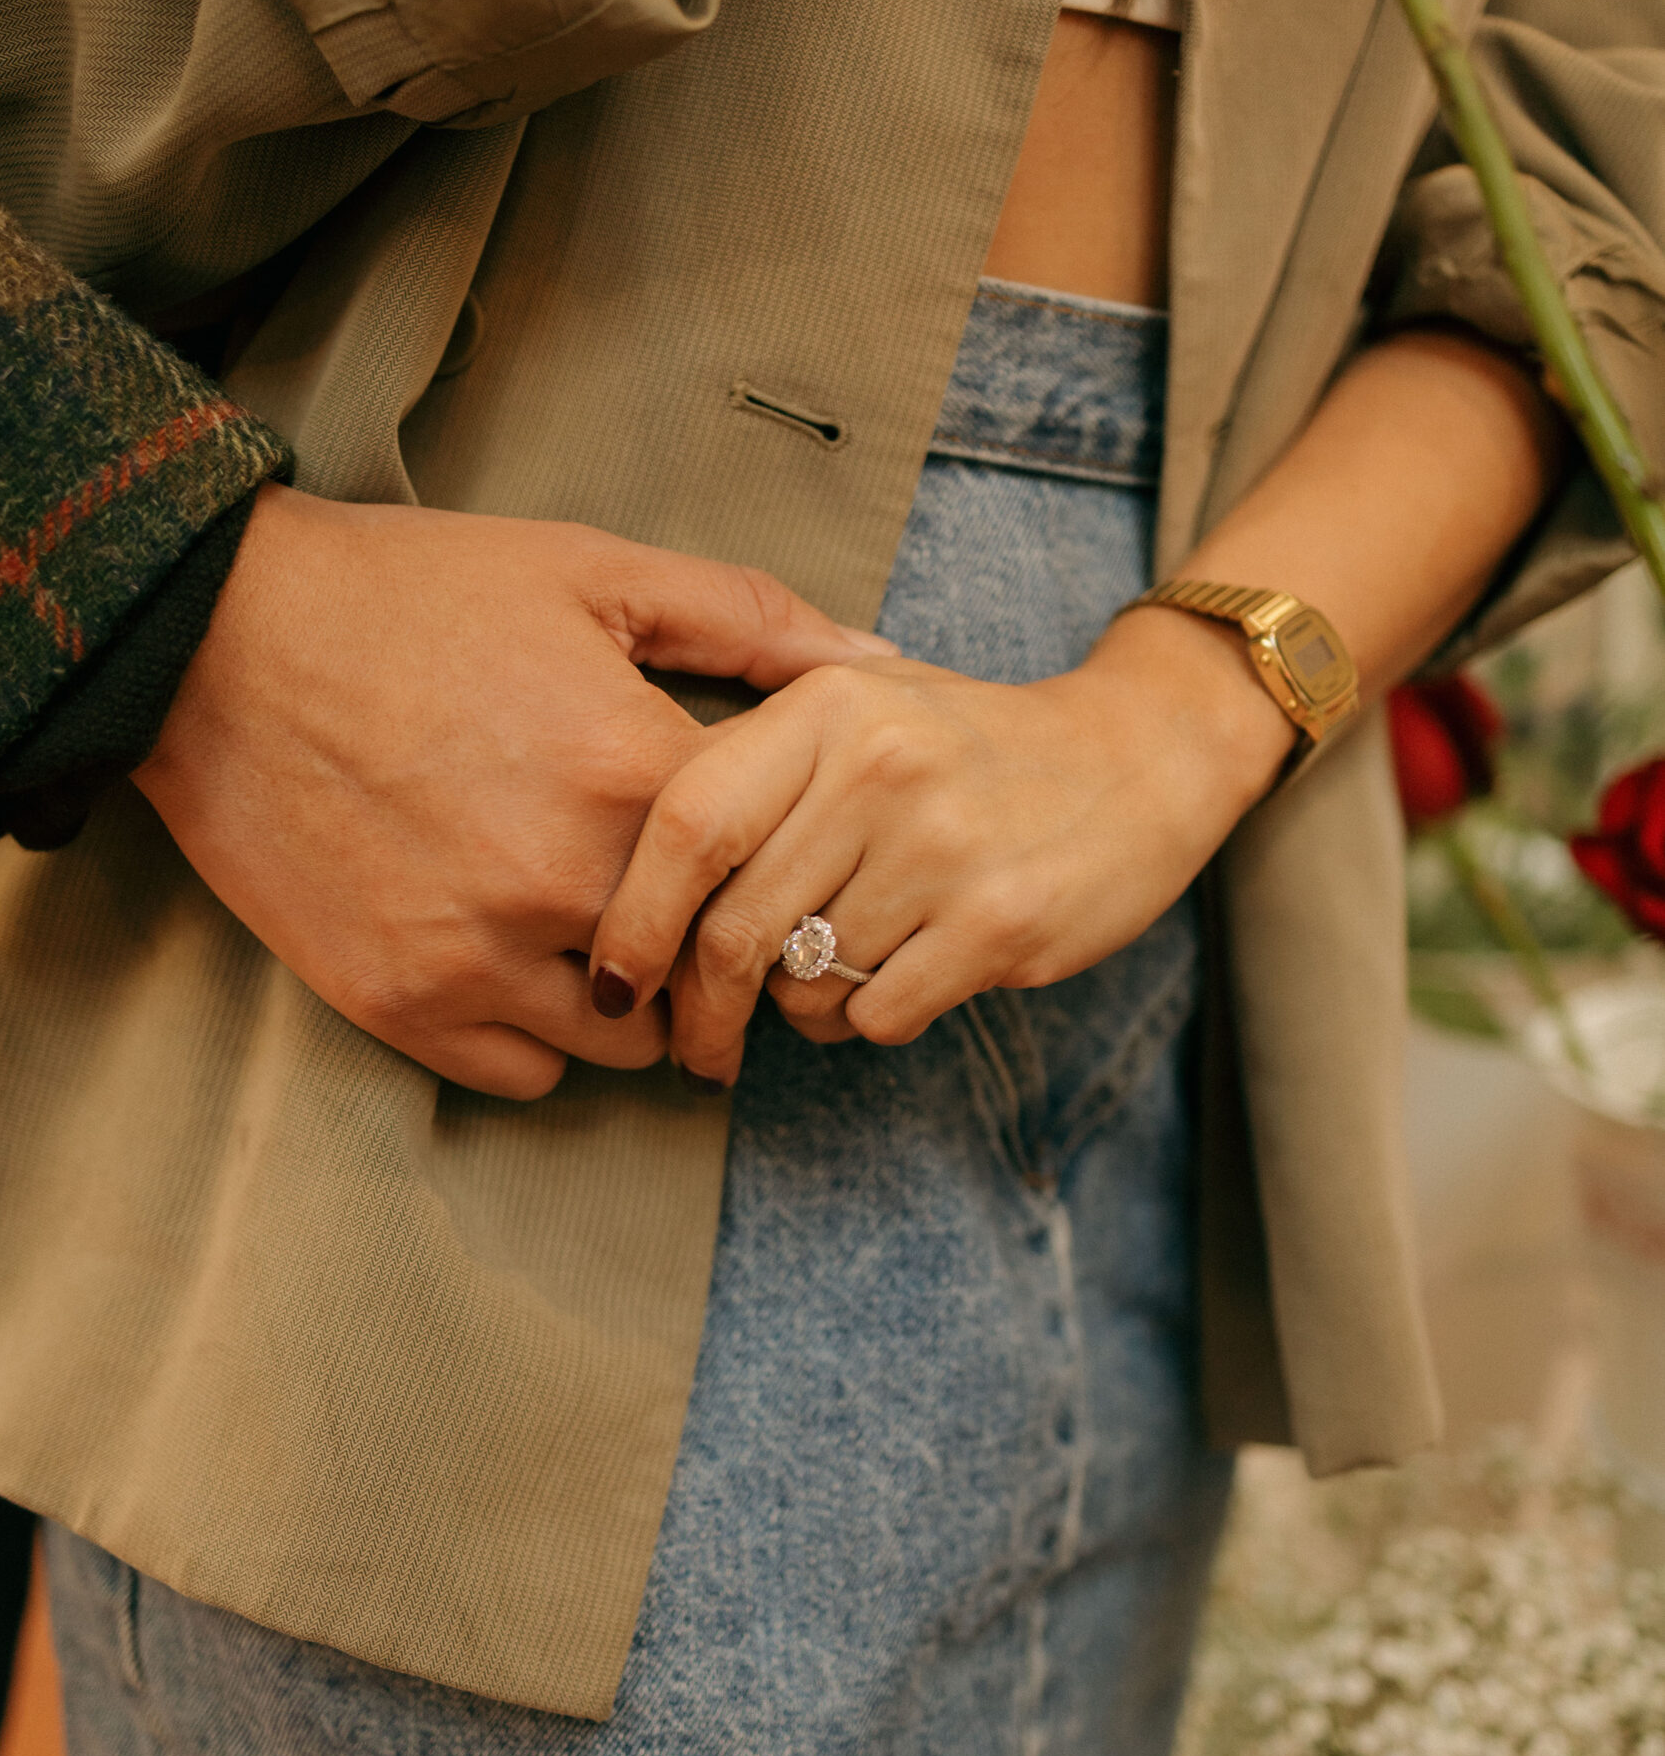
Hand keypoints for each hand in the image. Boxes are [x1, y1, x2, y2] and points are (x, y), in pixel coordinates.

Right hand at [134, 482, 894, 1096]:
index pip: (778, 870)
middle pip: (714, 974)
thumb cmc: (412, 594)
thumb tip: (878, 661)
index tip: (769, 855)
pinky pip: (524, 1076)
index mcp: (635, 774)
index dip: (782, 862)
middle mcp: (567, 884)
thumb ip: (749, 619)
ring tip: (608, 940)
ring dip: (635, 1003)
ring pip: (625, 1044)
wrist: (215, 640)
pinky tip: (528, 970)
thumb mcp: (592, 572)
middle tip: (703, 920)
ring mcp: (479, 958)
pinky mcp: (400, 1005)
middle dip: (721, 950)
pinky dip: (541, 1039)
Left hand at [588, 604, 1294, 1084]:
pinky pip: (877, 1016)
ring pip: (804, 985)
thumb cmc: (966, 746)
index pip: (685, 823)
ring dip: (802, 1008)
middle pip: (734, 928)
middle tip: (699, 1047)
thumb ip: (752, 768)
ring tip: (841, 972)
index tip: (616, 982)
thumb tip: (617, 879)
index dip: (632, 918)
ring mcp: (943, 847)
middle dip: (703, 1012)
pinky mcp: (999, 923)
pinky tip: (903, 978)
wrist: (1139, 755)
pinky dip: (869, 1021)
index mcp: (827, 708)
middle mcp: (881, 768)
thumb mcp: (859, 709)